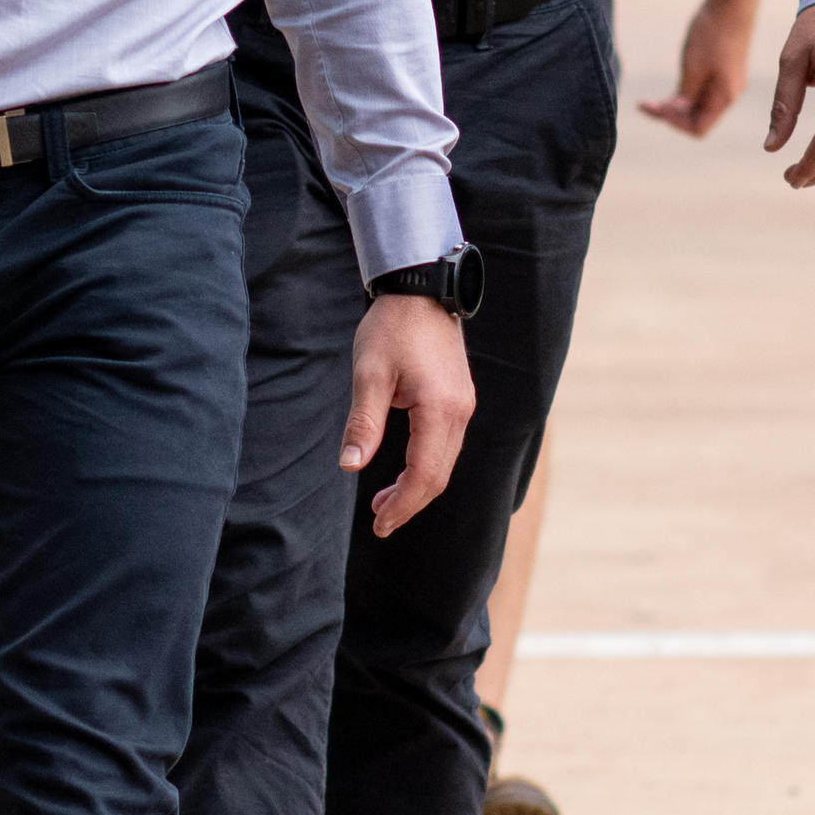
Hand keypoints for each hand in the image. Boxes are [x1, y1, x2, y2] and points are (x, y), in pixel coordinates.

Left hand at [340, 293, 475, 538]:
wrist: (420, 290)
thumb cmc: (392, 328)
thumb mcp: (369, 374)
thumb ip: (363, 422)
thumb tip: (350, 465)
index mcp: (439, 409)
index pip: (424, 474)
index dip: (402, 505)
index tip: (379, 524)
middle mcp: (459, 412)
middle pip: (439, 476)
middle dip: (410, 503)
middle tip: (380, 522)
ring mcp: (463, 405)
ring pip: (445, 463)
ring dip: (418, 487)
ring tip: (385, 501)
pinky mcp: (459, 399)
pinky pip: (447, 445)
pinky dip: (427, 466)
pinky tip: (404, 471)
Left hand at [641, 0, 762, 137]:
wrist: (732, 1)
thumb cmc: (712, 33)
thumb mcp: (692, 66)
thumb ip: (685, 94)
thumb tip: (677, 111)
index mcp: (724, 97)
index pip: (698, 128)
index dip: (675, 122)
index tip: (659, 105)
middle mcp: (729, 94)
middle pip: (697, 118)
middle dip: (670, 115)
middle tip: (644, 105)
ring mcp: (727, 82)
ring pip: (697, 104)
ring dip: (675, 104)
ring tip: (649, 102)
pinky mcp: (723, 69)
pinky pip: (702, 90)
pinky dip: (684, 91)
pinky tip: (669, 88)